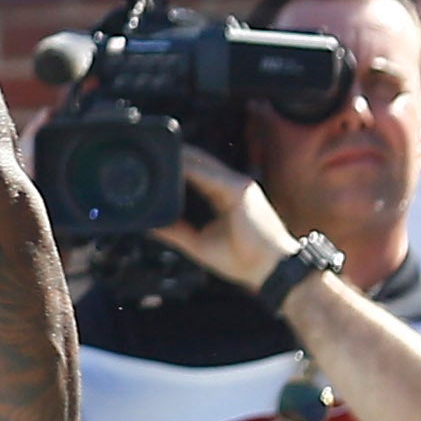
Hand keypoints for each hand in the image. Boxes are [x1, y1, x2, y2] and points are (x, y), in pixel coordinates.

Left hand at [149, 145, 303, 293]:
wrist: (270, 270)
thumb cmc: (242, 259)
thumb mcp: (198, 244)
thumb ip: (176, 232)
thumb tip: (151, 226)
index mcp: (223, 196)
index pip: (197, 174)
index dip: (178, 166)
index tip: (153, 162)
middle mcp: (231, 186)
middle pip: (200, 163)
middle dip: (178, 155)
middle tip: (150, 150)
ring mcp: (238, 186)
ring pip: (205, 163)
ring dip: (183, 156)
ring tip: (160, 150)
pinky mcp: (240, 191)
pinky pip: (212, 175)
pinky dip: (193, 169)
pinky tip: (177, 164)